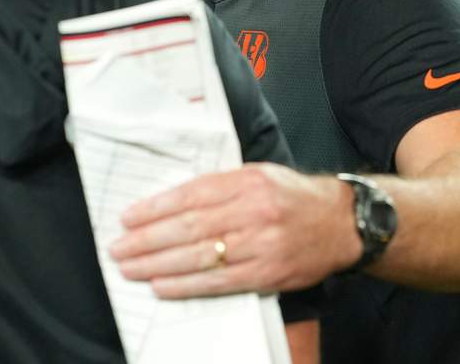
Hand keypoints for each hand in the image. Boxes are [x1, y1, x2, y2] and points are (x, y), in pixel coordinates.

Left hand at [109, 163, 361, 298]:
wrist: (341, 222)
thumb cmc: (291, 196)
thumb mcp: (257, 174)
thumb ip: (218, 185)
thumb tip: (169, 201)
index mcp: (247, 181)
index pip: (191, 195)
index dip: (155, 209)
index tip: (128, 218)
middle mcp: (254, 211)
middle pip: (190, 228)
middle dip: (148, 240)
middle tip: (119, 248)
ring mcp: (262, 244)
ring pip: (200, 256)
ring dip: (158, 265)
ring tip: (131, 268)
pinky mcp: (268, 273)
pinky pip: (220, 282)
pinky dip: (187, 285)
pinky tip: (163, 285)